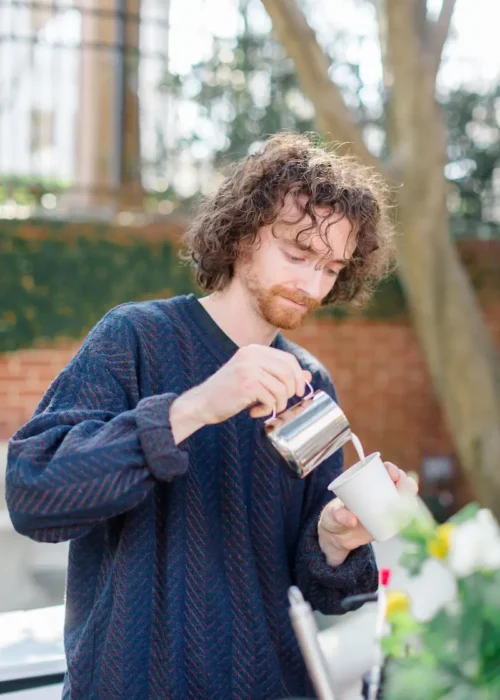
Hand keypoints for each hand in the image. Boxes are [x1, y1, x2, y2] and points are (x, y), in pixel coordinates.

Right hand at [170, 344, 310, 442]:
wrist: (202, 403)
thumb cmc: (229, 392)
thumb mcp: (255, 379)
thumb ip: (279, 375)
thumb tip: (308, 375)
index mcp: (254, 350)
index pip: (288, 359)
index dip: (299, 376)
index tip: (299, 391)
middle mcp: (252, 355)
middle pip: (289, 372)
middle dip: (291, 391)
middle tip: (281, 403)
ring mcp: (249, 368)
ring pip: (282, 388)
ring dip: (278, 403)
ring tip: (266, 408)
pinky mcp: (247, 384)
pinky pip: (272, 399)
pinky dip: (267, 410)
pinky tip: (254, 412)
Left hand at [318, 463, 418, 566]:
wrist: (337, 537)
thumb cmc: (333, 518)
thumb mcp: (333, 514)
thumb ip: (339, 515)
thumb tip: (353, 520)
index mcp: (366, 483)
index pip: (383, 471)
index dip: (391, 469)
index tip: (392, 473)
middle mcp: (380, 493)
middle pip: (399, 483)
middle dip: (406, 482)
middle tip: (402, 487)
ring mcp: (386, 508)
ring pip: (404, 499)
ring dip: (411, 498)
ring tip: (409, 502)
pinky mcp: (389, 523)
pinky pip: (403, 518)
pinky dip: (409, 516)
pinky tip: (411, 516)